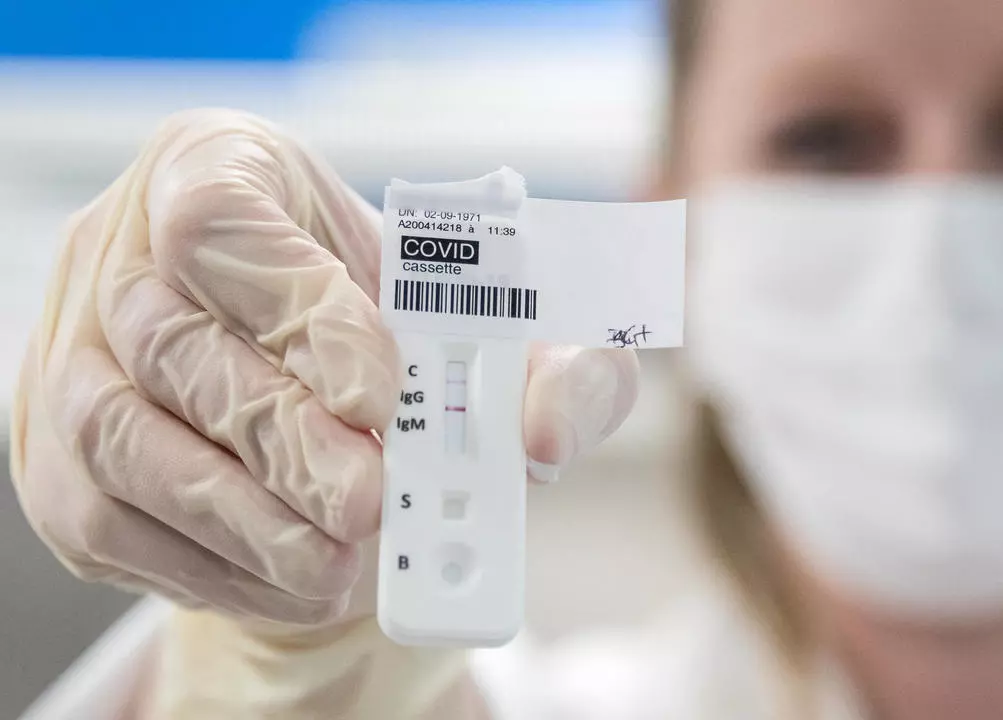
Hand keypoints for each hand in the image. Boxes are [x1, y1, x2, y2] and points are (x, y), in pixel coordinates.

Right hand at [10, 109, 638, 624]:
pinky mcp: (56, 455)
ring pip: (123, 437)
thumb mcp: (509, 334)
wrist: (327, 405)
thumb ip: (562, 366)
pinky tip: (288, 575)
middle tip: (368, 504)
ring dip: (238, 515)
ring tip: (337, 560)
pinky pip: (106, 518)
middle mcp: (125, 251)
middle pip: (172, 339)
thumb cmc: (406, 340)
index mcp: (222, 168)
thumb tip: (547, 435)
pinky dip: (204, 562)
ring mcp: (73, 353)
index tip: (380, 395)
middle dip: (282, 437)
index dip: (296, 308)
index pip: (222, 220)